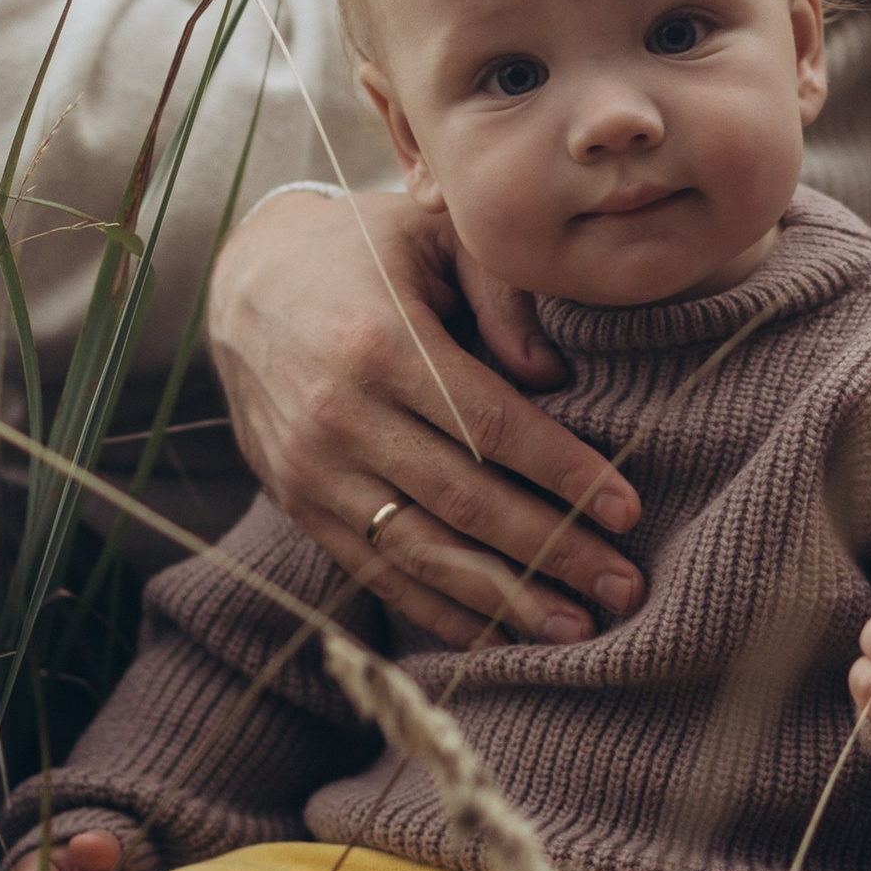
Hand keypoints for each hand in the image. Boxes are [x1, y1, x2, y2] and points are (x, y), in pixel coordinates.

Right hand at [206, 187, 644, 647]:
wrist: (242, 282)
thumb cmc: (361, 251)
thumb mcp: (432, 235)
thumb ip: (501, 293)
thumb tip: (552, 376)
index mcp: (379, 342)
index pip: (489, 425)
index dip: (563, 473)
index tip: (628, 510)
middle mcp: (339, 416)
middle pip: (463, 501)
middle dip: (551, 551)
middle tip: (623, 586)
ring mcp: (313, 469)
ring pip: (420, 552)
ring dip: (502, 600)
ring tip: (575, 628)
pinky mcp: (299, 503)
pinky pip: (375, 570)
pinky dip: (436, 610)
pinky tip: (496, 635)